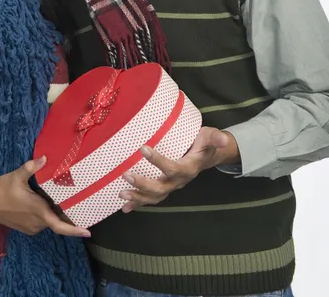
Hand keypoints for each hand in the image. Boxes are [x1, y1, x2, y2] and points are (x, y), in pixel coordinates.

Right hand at [0, 156, 90, 237]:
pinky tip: (46, 203)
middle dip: (66, 213)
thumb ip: (32, 167)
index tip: (87, 232)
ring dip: (54, 212)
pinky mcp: (27, 229)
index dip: (74, 230)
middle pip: (57, 220)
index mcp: (38, 211)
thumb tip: (45, 158)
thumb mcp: (17, 176)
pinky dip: (46, 215)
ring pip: (49, 221)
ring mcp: (32, 228)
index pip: (60, 226)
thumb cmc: (2, 190)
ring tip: (60, 199)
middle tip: (77, 202)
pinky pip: (42, 223)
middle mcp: (38, 223)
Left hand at [119, 127, 239, 211]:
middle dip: (143, 184)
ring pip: (154, 197)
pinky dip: (138, 204)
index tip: (143, 148)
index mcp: (188, 169)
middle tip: (126, 175)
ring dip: (138, 197)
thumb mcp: (211, 137)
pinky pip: (151, 199)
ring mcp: (171, 187)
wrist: (206, 155)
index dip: (158, 161)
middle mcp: (178, 182)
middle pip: (161, 188)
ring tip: (122, 194)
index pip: (173, 168)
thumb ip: (215, 139)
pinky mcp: (164, 187)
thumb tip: (224, 140)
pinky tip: (125, 208)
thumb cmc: (205, 143)